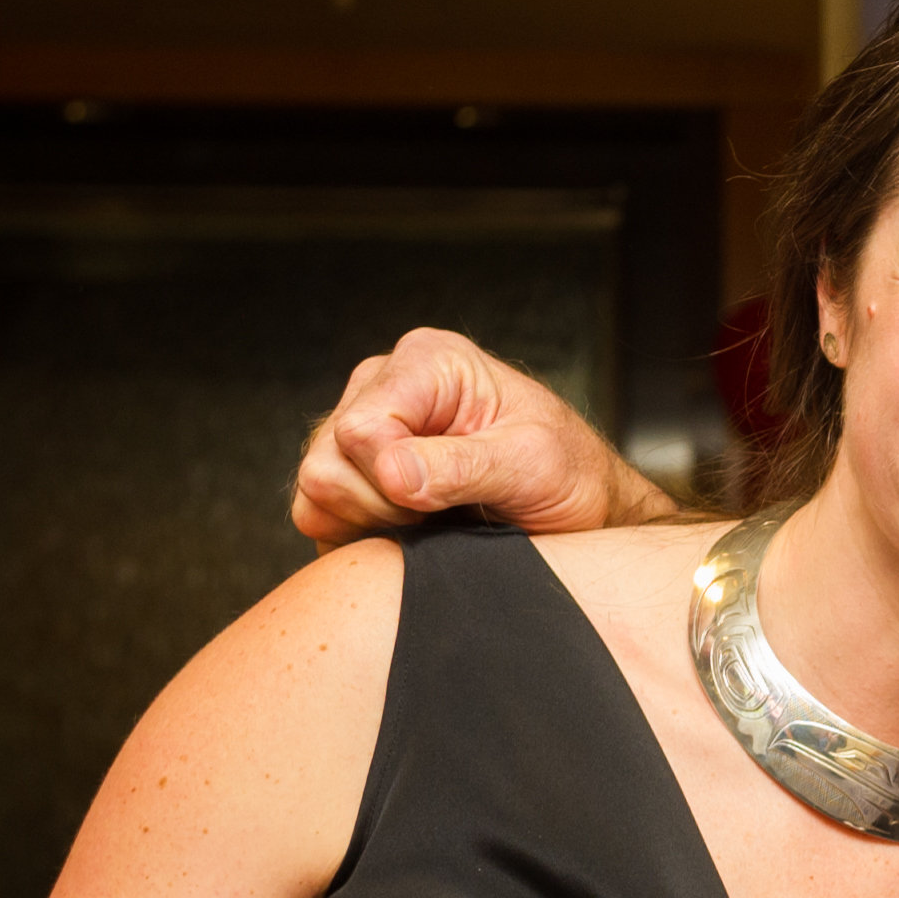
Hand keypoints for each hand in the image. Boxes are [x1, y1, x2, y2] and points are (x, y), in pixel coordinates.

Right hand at [290, 328, 669, 548]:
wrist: (580, 503)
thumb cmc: (568, 473)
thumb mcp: (534, 465)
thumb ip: (464, 467)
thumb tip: (393, 473)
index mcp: (427, 362)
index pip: (360, 430)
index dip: (394, 484)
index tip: (445, 502)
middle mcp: (384, 386)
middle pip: (326, 464)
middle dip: (384, 507)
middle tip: (445, 514)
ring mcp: (363, 428)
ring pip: (318, 493)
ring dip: (375, 524)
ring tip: (436, 519)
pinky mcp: (353, 471)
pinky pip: (320, 516)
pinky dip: (364, 535)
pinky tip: (416, 530)